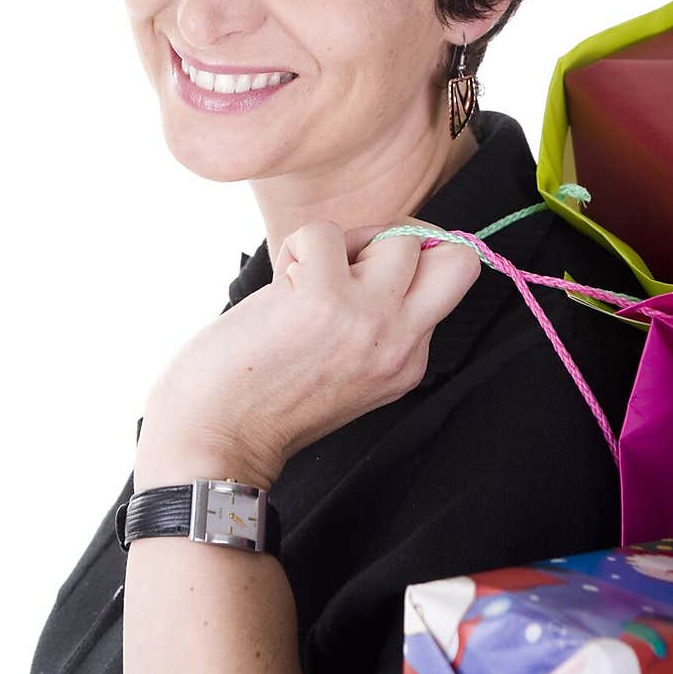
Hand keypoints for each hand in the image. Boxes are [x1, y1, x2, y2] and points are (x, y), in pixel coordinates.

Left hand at [136, 218, 482, 490]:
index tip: (363, 274)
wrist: (214, 441)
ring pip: (398, 235)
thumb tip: (380, 249)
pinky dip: (296, 248)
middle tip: (355, 261)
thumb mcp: (348, 370)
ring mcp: (368, 320)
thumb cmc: (263, 398)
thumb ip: (376, 322)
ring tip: (307, 279)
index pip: (447, 285)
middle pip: (458, 258)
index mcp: (408, 362)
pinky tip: (278, 288)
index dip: (404, 265)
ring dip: (345, 242)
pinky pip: (324, 232)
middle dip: (410, 239)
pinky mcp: (324, 299)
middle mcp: (400, 343)